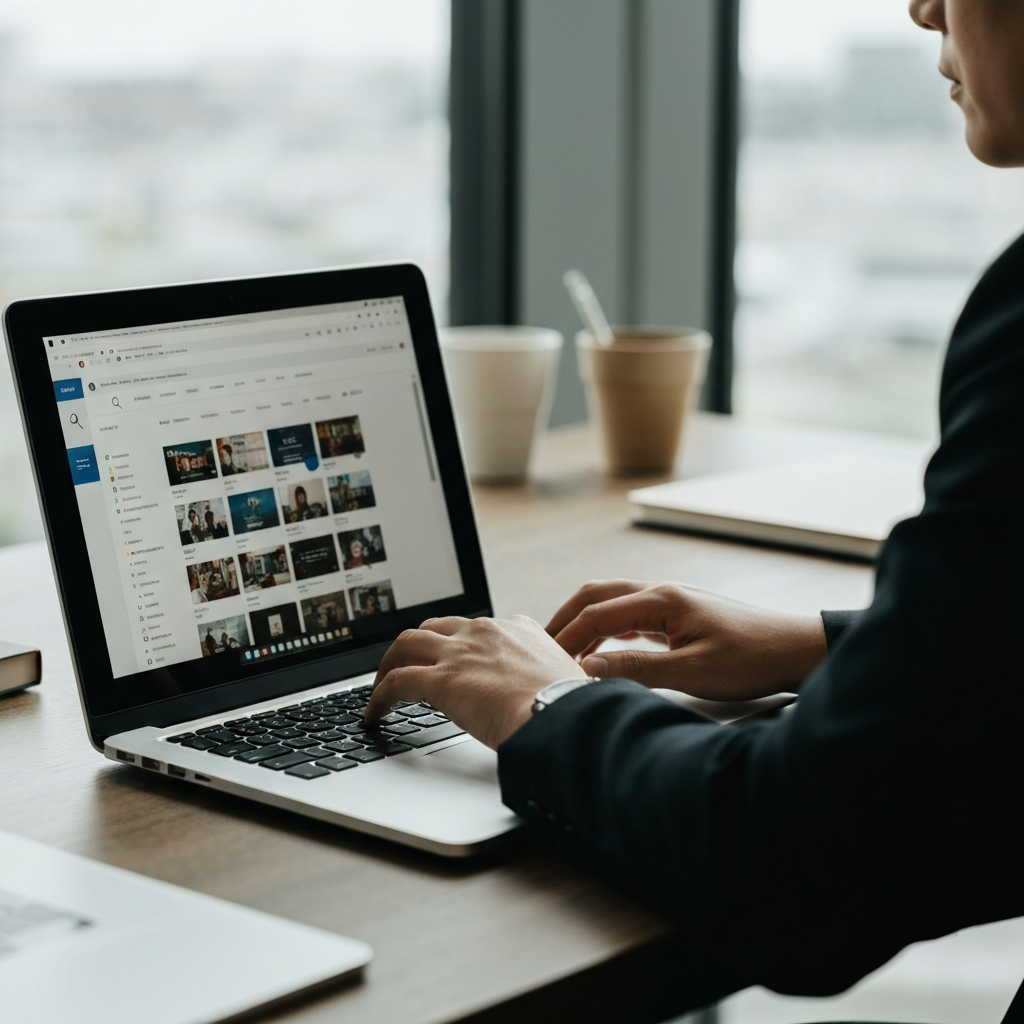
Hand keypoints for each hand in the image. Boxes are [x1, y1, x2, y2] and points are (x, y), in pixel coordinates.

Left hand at [365, 615, 585, 748]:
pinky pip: (396, 682)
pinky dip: (378, 696)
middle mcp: (487, 632)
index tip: (452, 660)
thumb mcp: (566, 681)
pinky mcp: (441, 680)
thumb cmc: (572, 709)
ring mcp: (461, 653)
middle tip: (408, 667)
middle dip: (417, 646)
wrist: (564, 718)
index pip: (477, 628)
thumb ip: (549, 681)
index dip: (458, 644)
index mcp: (519, 629)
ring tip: (381, 686)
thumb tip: (552, 701)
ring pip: (407, 644)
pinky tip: (374, 714)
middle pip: (435, 627)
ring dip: (389, 663)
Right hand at [547, 580, 826, 700]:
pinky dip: (608, 631)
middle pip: (598, 596)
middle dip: (565, 620)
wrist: (794, 650)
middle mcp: (662, 592)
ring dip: (586, 624)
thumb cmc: (751, 658)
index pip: (596, 613)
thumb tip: (588, 669)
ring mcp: (671, 602)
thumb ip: (636, 669)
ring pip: (614, 604)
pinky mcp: (680, 616)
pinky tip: (603, 652)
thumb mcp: (691, 672)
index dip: (565, 636)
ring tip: (564, 651)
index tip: (543, 659)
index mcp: (661, 600)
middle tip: (540, 646)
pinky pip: (632, 617)